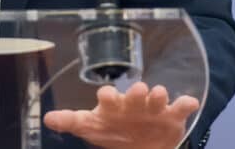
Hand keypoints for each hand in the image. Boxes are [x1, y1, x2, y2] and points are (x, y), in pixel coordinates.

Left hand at [43, 82, 198, 148]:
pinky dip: (185, 103)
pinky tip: (188, 102)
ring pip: (157, 96)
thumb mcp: (91, 127)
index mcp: (113, 105)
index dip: (108, 95)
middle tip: (137, 91)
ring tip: (158, 95)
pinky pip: (181, 107)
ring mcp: (154, 108)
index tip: (107, 96)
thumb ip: (70, 121)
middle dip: (136, 92)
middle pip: (135, 93)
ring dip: (158, 95)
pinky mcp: (172, 116)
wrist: (142, 144)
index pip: (109, 95)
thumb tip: (47, 118)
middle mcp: (133, 102)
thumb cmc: (112, 131)